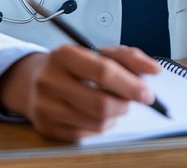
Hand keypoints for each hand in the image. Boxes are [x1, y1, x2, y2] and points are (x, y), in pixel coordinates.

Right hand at [0, 45, 159, 141]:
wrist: (32, 79)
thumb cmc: (73, 65)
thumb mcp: (98, 51)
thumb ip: (129, 57)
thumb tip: (154, 70)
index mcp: (64, 55)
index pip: (103, 72)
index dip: (130, 85)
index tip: (148, 93)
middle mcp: (49, 80)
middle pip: (100, 104)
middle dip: (124, 105)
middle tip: (131, 100)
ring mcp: (45, 106)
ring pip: (96, 123)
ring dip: (114, 116)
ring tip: (112, 104)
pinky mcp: (46, 127)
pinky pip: (86, 135)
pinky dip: (100, 126)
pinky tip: (96, 114)